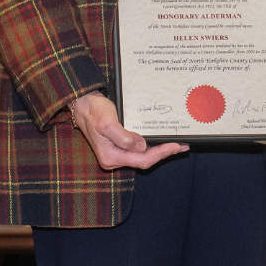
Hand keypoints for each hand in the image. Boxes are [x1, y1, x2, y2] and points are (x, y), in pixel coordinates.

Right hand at [68, 92, 186, 170]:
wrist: (83, 105)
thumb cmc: (94, 111)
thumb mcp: (108, 123)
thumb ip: (124, 137)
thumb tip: (142, 146)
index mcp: (111, 157)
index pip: (142, 160)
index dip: (161, 153)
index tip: (175, 145)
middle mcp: (114, 159)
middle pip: (145, 160)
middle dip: (164, 154)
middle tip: (183, 146)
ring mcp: (117, 153)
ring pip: (143, 156)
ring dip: (160, 151)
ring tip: (177, 144)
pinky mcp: (120, 146)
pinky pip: (139, 150)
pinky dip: (152, 146)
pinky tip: (161, 141)